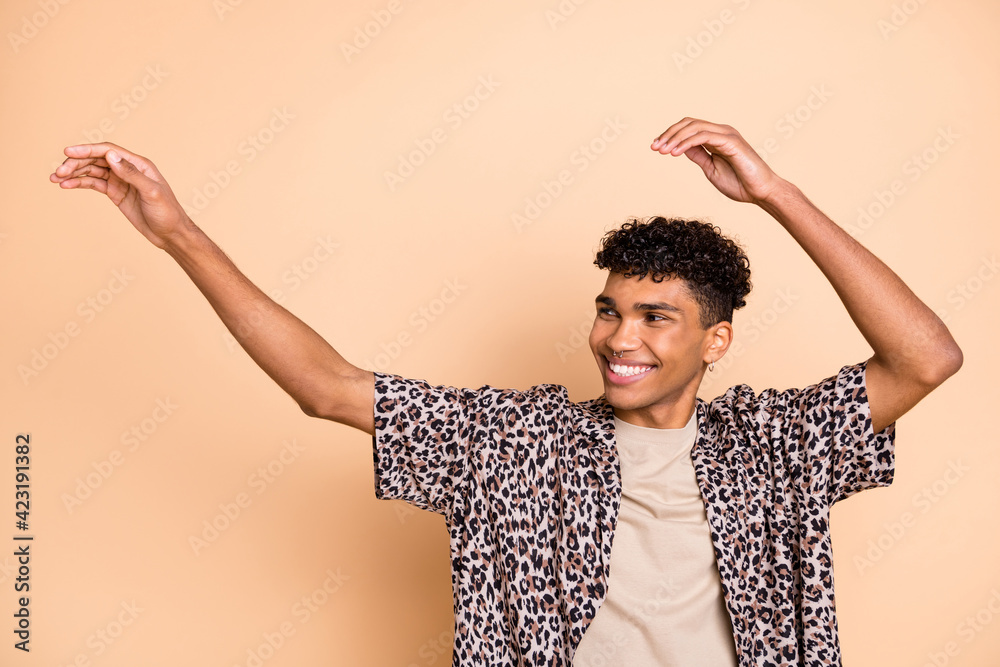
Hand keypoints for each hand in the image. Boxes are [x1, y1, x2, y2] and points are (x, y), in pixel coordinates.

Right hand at [50, 143, 190, 248]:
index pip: (108, 151)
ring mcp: (120, 181)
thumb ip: (131, 174)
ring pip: (92, 171)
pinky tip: (66, 185)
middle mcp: (128, 169)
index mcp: (138, 164)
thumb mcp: (151, 193)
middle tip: (58, 172)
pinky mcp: (116, 193)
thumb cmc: (167, 213)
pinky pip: (94, 184)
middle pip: (96, 159)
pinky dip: (80, 183)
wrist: (171, 234)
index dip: (86, 150)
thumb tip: (110, 155)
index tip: (67, 153)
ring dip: (74, 173)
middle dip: (76, 163)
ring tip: (56, 179)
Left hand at [650, 118, 782, 204]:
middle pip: (689, 123)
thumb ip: (698, 156)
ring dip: (675, 138)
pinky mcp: (731, 142)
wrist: (761, 193)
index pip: (689, 128)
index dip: (670, 135)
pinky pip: (705, 136)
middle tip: (654, 147)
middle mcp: (721, 132)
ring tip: (662, 151)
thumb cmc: (740, 183)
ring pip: (695, 127)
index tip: (655, 147)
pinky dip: (687, 142)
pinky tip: (675, 153)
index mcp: (716, 138)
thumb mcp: (711, 169)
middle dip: (669, 134)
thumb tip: (681, 147)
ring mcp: (727, 135)